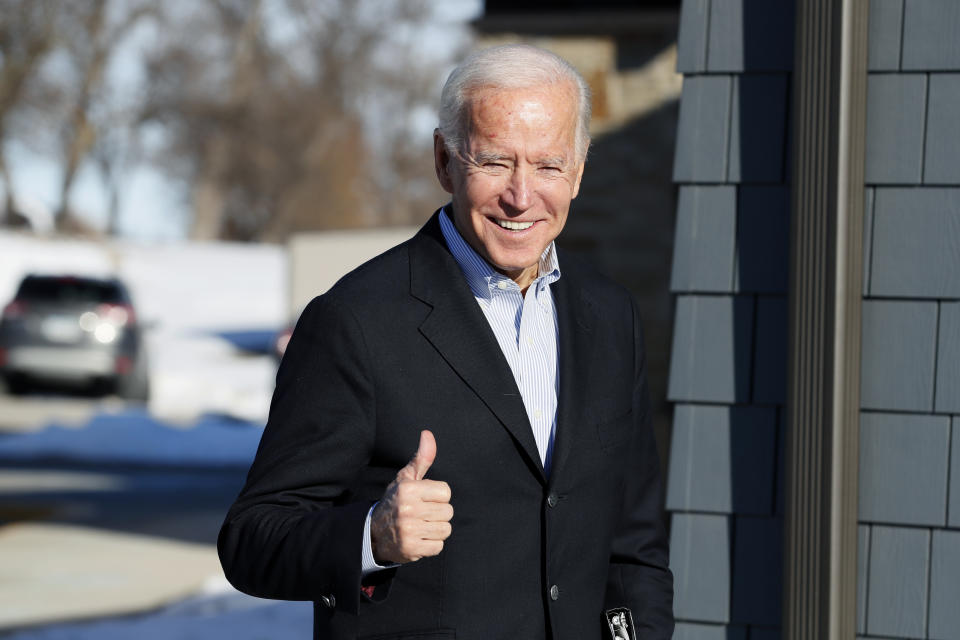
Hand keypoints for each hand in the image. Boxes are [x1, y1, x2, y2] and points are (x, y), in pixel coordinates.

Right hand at [370, 430, 452, 563]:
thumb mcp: (406, 478)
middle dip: (438, 513)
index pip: (446, 492)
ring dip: (436, 530)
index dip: (438, 496)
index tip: (425, 499)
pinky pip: (438, 546)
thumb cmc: (396, 501)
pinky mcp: (411, 549)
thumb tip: (427, 434)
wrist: (374, 533)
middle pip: (448, 512)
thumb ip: (421, 458)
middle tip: (423, 514)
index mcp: (408, 489)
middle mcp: (407, 509)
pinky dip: (431, 544)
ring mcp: (409, 530)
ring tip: (421, 526)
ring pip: (445, 529)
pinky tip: (419, 539)